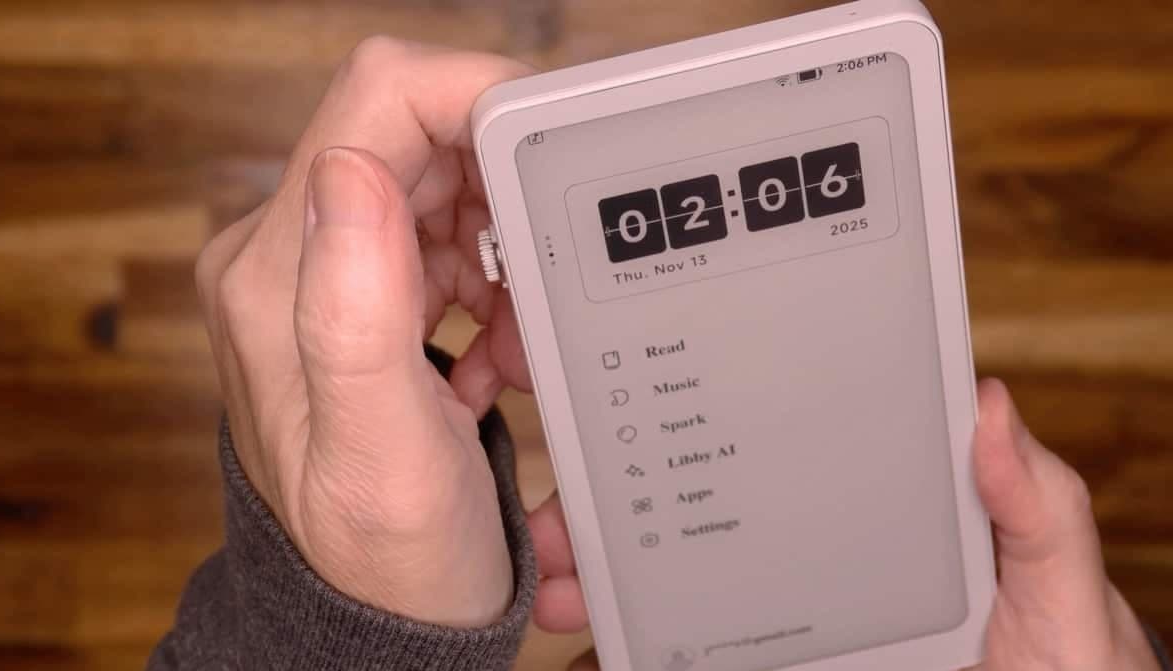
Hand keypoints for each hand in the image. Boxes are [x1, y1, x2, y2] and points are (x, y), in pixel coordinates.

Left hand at [195, 38, 533, 627]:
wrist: (379, 613)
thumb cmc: (382, 556)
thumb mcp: (378, 449)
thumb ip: (352, 310)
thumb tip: (353, 170)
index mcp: (277, 275)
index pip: (375, 104)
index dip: (471, 96)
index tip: (543, 144)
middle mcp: (287, 259)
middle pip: (417, 141)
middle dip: (499, 202)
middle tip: (532, 288)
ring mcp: (323, 277)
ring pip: (441, 192)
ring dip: (499, 256)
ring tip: (511, 345)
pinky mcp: (359, 300)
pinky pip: (442, 247)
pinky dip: (488, 290)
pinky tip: (492, 357)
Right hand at [534, 380, 1162, 670]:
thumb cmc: (1057, 659)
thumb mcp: (1054, 577)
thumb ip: (1031, 502)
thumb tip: (990, 404)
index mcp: (874, 508)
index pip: (775, 455)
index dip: (701, 430)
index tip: (640, 413)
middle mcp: (822, 556)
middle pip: (704, 516)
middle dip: (622, 510)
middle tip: (566, 516)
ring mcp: (797, 621)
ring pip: (685, 585)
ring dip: (611, 576)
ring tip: (560, 581)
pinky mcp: (772, 659)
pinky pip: (697, 648)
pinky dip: (639, 641)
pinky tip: (596, 635)